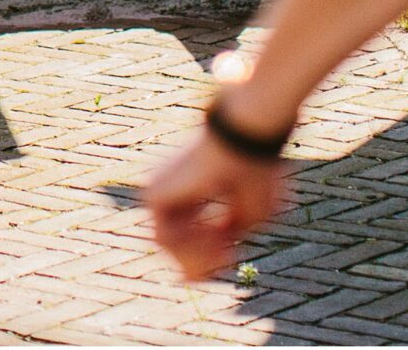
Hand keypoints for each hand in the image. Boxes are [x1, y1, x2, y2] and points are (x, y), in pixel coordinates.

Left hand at [143, 121, 287, 281]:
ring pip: (169, 248)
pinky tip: (213, 236)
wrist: (244, 140)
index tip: (232, 255)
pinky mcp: (154, 195)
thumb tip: (198, 268)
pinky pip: (164, 239)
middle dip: (204, 260)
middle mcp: (171, 192)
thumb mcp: (248, 215)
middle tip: (228, 256)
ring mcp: (159, 193)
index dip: (210, 256)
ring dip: (200, 255)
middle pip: (177, 246)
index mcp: (192, 191)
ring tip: (223, 245)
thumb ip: (226, 238)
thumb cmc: (253, 170)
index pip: (191, 238)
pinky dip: (190, 247)